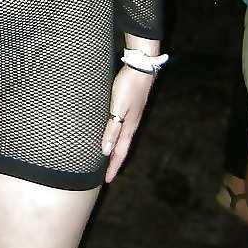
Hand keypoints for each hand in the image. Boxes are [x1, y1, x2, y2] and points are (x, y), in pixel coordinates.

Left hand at [101, 66, 155, 181]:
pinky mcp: (130, 106)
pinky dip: (115, 135)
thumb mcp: (118, 109)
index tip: (107, 180)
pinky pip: (120, 127)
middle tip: (106, 173)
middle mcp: (131, 124)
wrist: (141, 67)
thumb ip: (112, 128)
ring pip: (121, 137)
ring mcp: (132, 115)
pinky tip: (111, 131)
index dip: (113, 166)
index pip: (119, 152)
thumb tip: (106, 151)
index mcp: (129, 127)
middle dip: (114, 161)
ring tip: (107, 157)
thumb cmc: (128, 87)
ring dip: (114, 148)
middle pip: (121, 147)